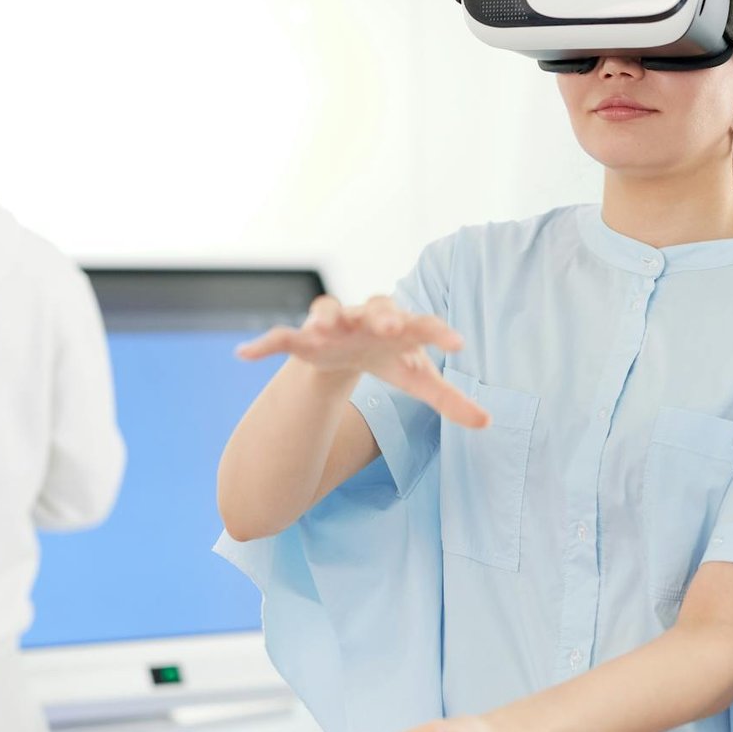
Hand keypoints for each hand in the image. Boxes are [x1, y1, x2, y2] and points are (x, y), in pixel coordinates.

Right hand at [237, 295, 490, 428]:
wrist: (346, 348)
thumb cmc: (388, 358)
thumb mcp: (418, 380)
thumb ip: (451, 400)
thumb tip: (489, 423)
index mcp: (399, 327)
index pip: (422, 324)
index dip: (437, 332)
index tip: (458, 343)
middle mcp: (366, 318)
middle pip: (376, 308)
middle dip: (382, 315)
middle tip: (392, 326)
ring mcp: (333, 326)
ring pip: (327, 313)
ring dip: (324, 319)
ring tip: (320, 330)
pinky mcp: (302, 339)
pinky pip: (281, 336)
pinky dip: (264, 343)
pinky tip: (244, 354)